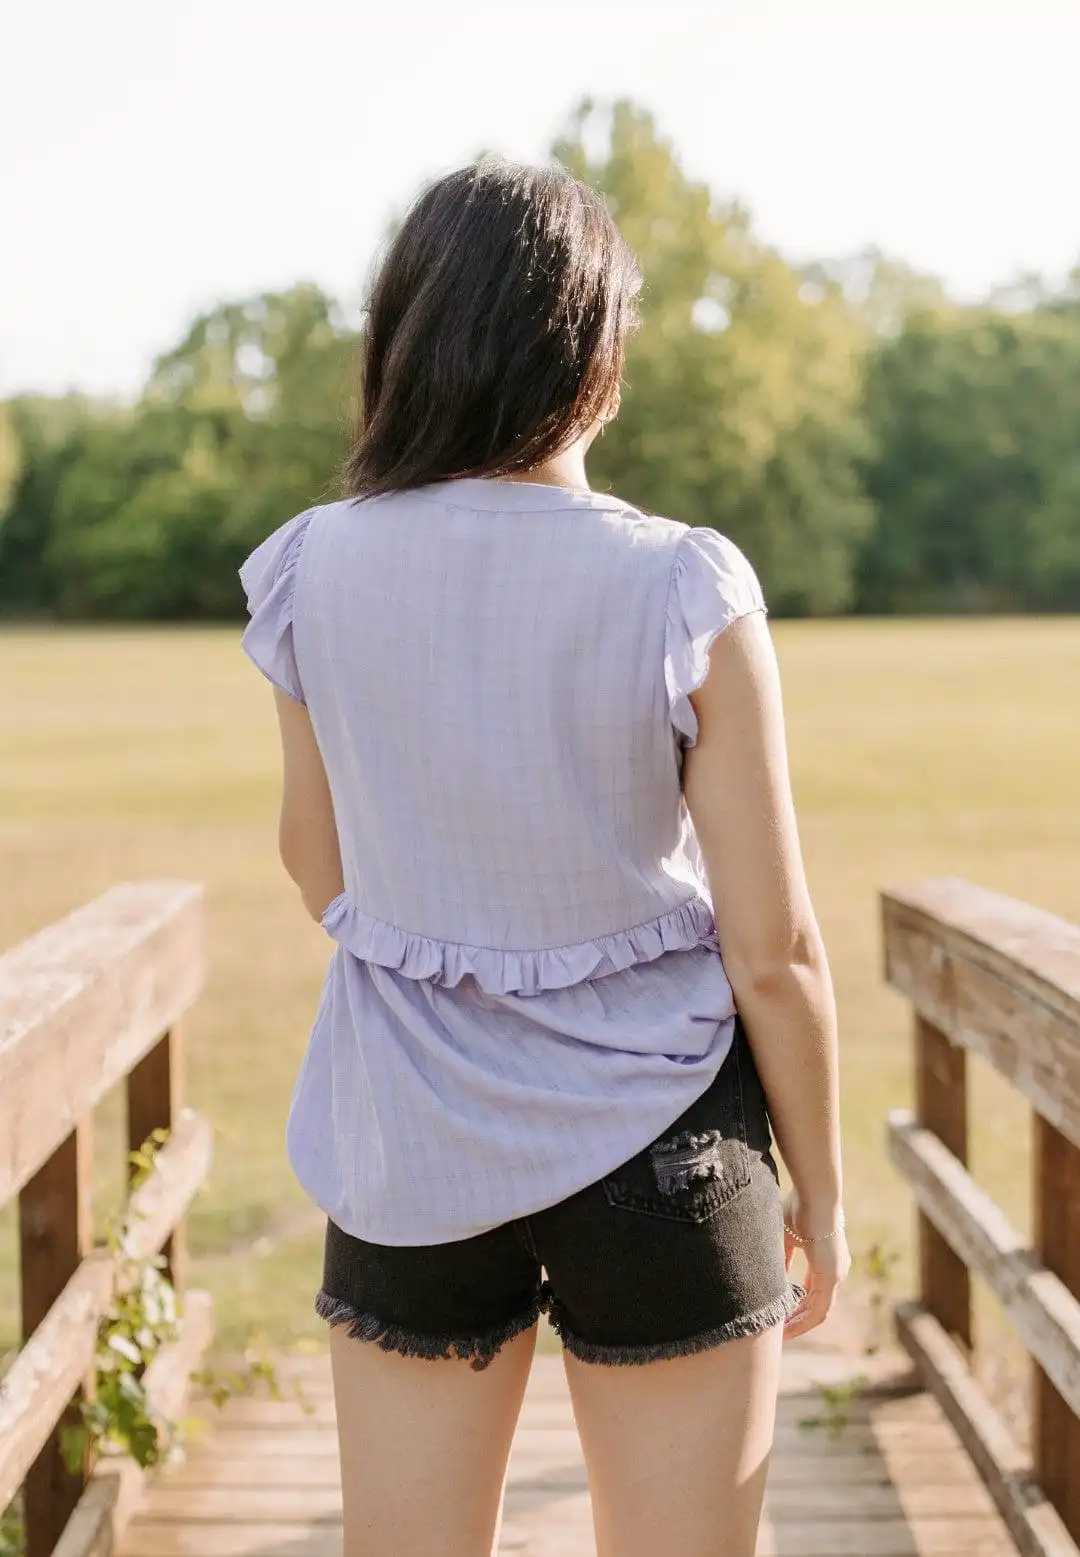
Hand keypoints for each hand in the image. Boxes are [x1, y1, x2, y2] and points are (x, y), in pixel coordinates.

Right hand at [782, 1194, 850, 1339]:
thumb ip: (783, 1258)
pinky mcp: (832, 1277)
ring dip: (800, 1324)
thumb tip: (776, 1276)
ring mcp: (836, 1275)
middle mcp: (836, 1270)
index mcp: (827, 1260)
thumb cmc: (799, 1208)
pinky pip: (819, 1310)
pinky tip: (788, 1328)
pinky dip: (804, 1322)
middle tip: (779, 1330)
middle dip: (797, 1319)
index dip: (798, 1303)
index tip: (782, 1312)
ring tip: (781, 1334)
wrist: (814, 1196)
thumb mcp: (786, 1236)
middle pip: (817, 1305)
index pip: (813, 1290)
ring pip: (818, 1311)